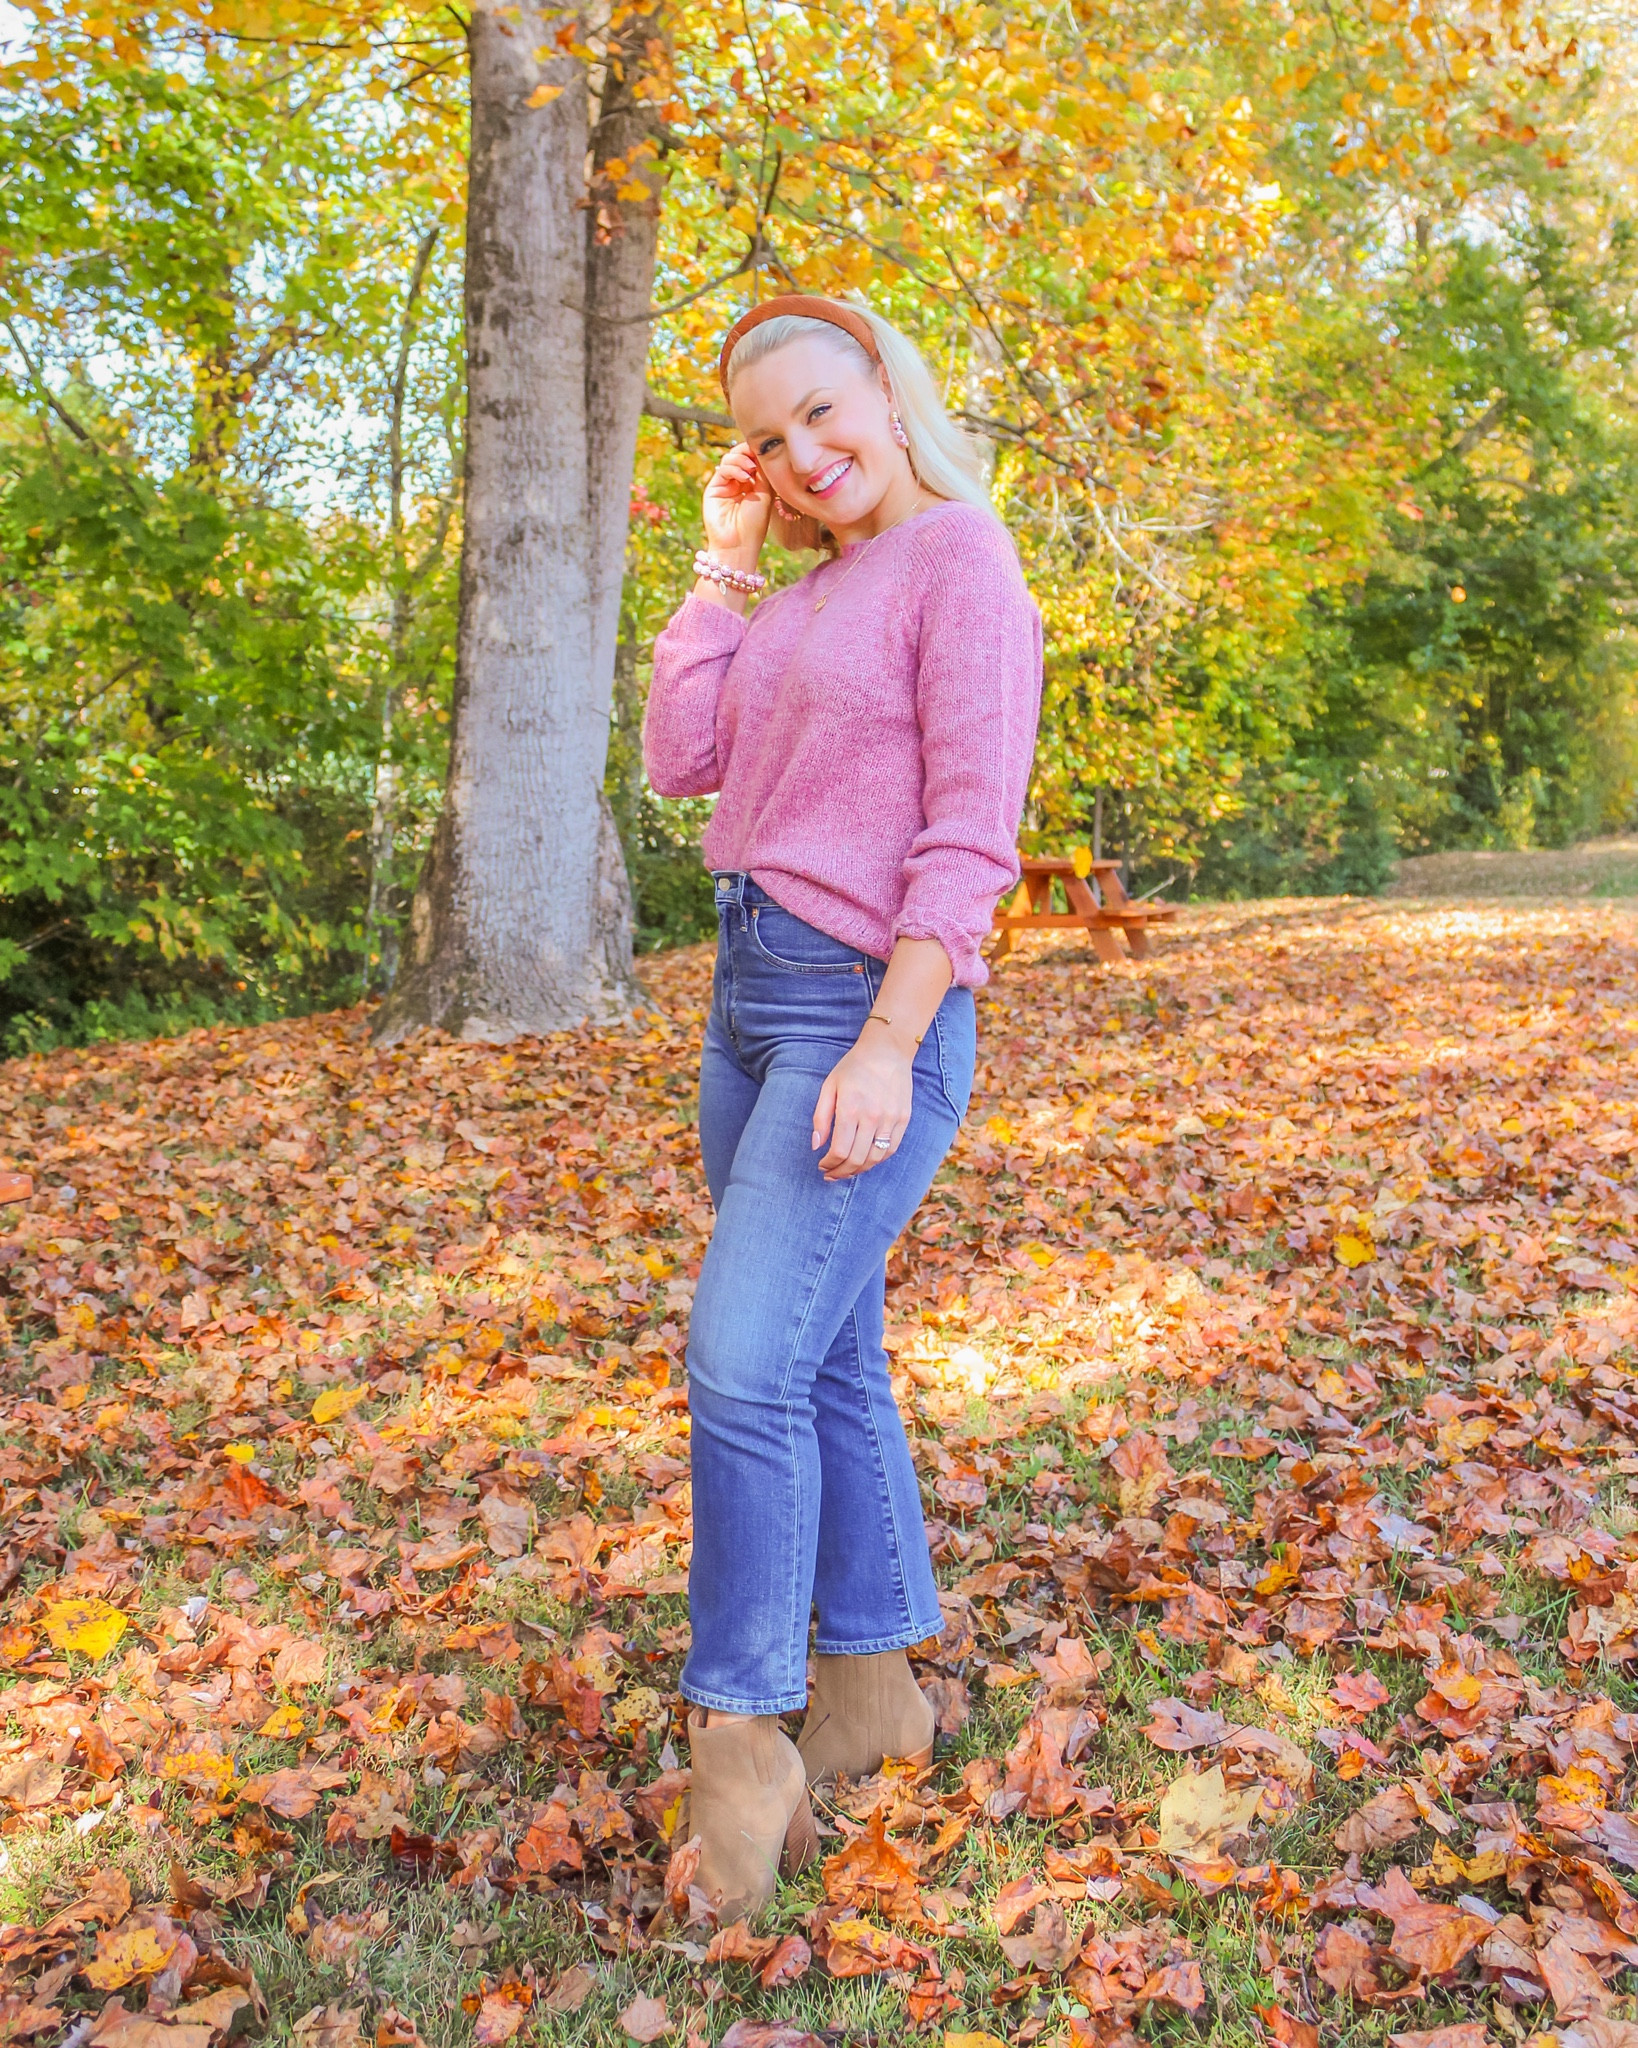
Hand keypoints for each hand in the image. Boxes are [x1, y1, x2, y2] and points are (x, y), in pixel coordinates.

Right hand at [702, 442, 772, 560]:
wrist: (738, 544)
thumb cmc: (755, 524)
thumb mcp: (765, 494)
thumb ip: (762, 472)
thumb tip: (761, 451)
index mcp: (753, 484)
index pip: (753, 459)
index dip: (757, 452)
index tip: (766, 451)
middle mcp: (738, 482)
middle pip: (740, 455)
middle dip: (748, 451)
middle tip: (756, 456)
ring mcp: (725, 484)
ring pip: (730, 458)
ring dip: (741, 459)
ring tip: (751, 470)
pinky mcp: (714, 488)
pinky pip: (722, 469)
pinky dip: (734, 468)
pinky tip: (744, 478)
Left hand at [812, 1035, 913, 1180]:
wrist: (887, 1051)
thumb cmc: (853, 1068)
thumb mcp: (829, 1087)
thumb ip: (821, 1117)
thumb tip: (816, 1145)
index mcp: (850, 1108)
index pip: (839, 1150)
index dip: (829, 1164)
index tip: (822, 1165)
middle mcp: (872, 1117)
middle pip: (856, 1159)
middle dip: (841, 1172)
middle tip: (832, 1174)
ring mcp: (890, 1119)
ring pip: (875, 1158)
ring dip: (859, 1170)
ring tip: (847, 1170)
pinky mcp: (903, 1119)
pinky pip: (891, 1149)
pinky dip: (877, 1160)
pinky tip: (866, 1160)